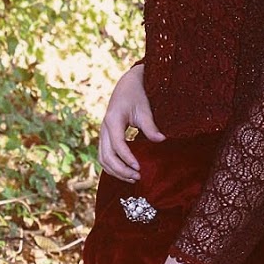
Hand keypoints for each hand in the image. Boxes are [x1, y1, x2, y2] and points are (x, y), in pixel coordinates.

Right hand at [98, 62, 164, 180]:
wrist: (127, 84)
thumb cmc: (137, 95)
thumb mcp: (145, 109)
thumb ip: (150, 126)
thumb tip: (161, 140)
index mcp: (113, 120)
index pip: (117, 145)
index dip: (127, 158)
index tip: (139, 168)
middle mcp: (104, 128)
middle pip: (107, 156)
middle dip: (121, 170)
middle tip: (138, 177)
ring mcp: (102, 133)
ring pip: (103, 158)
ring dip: (115, 171)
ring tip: (132, 178)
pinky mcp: (105, 137)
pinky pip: (104, 156)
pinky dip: (112, 167)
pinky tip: (126, 172)